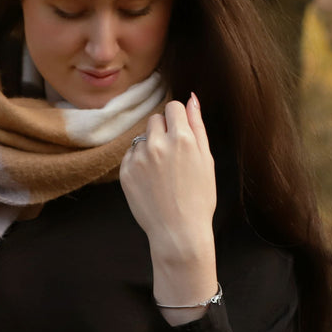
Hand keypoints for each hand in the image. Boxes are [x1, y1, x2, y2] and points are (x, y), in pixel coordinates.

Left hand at [121, 93, 217, 312]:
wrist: (178, 233)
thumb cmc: (198, 200)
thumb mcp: (206, 161)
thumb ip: (198, 126)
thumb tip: (192, 98)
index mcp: (182, 138)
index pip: (173, 107)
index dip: (178, 121)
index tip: (180, 138)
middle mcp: (158, 144)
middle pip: (155, 119)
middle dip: (163, 132)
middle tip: (172, 160)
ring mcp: (139, 158)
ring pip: (142, 139)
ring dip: (150, 149)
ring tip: (161, 175)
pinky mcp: (125, 172)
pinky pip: (130, 156)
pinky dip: (138, 164)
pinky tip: (150, 183)